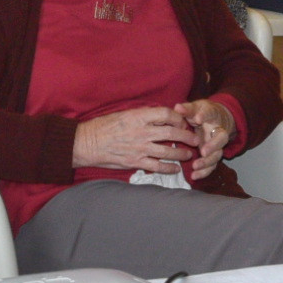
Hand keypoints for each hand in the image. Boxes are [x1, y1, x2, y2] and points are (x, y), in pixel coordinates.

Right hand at [72, 104, 200, 173]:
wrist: (87, 143)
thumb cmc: (103, 126)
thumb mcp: (123, 114)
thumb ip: (142, 115)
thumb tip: (160, 116)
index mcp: (139, 116)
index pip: (166, 114)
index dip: (178, 118)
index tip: (183, 122)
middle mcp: (142, 132)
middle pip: (172, 133)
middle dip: (187, 136)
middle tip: (195, 139)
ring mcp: (140, 148)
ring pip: (168, 151)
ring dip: (182, 153)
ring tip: (188, 154)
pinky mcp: (135, 162)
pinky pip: (157, 166)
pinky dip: (169, 168)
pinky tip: (175, 169)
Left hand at [180, 99, 237, 181]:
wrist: (217, 120)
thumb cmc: (202, 112)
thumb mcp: (196, 107)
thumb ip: (187, 109)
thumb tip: (178, 107)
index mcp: (213, 117)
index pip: (210, 114)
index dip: (205, 116)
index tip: (197, 118)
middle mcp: (218, 131)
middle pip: (221, 139)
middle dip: (213, 146)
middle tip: (203, 151)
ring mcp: (217, 145)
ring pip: (217, 155)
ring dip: (207, 162)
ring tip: (195, 166)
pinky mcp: (213, 155)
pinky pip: (211, 165)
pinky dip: (204, 172)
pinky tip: (194, 176)